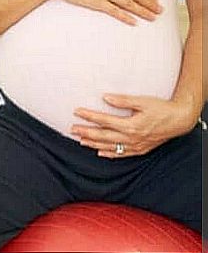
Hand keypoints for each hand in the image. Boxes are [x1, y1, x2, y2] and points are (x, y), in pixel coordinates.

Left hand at [70, 94, 198, 158]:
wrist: (179, 121)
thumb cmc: (162, 109)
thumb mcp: (142, 101)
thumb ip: (123, 100)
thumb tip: (106, 98)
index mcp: (130, 125)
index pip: (104, 121)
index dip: (89, 116)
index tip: (77, 111)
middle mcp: (131, 138)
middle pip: (103, 136)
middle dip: (86, 132)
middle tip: (72, 129)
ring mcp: (134, 146)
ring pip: (109, 147)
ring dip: (93, 144)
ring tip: (80, 140)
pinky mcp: (139, 150)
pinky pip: (120, 154)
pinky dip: (109, 154)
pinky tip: (99, 152)